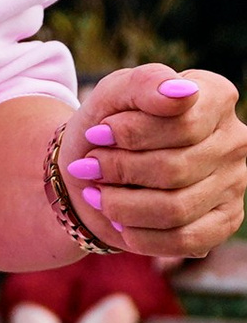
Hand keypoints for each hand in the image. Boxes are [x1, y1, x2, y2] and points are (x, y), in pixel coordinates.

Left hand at [63, 67, 246, 262]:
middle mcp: (234, 140)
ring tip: (97, 193)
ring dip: (122, 205)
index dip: (132, 133)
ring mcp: (233, 183)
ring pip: (176, 208)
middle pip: (176, 168)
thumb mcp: (114, 94)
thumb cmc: (108, 126)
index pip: (183, 122)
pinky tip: (117, 220)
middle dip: (120, 171)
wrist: (91, 172)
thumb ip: (146, 83)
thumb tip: (183, 93)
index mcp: (216, 98)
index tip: (97, 134)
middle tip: (90, 166)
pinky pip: (183, 240)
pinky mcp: (223, 222)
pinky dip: (138, 234)